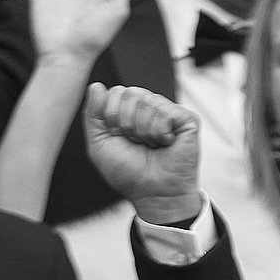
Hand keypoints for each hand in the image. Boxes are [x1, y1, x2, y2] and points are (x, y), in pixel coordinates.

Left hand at [83, 83, 201, 223]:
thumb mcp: (100, 145)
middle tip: (137, 143)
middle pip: (130, 93)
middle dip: (127, 124)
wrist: (152, 194)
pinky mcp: (186, 119)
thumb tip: (96, 86)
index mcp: (128, 110)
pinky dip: (161, 133)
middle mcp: (148, 107)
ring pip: (148, 102)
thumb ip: (93, 115)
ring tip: (152, 146)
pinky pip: (167, 112)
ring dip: (144, 132)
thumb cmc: (129, 173)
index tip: (120, 138)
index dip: (112, 117)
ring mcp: (168, 112)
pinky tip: (165, 143)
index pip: (116, 92)